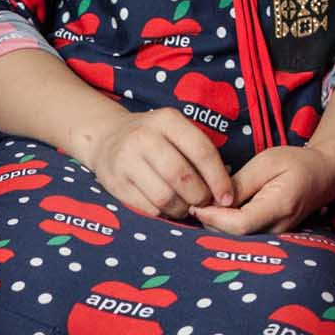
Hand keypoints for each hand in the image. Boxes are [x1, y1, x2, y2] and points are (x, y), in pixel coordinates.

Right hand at [84, 108, 235, 220]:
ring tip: (185, 207)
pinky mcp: (114, 183)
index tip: (227, 198)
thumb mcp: (176, 132)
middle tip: (203, 203)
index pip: (202, 152)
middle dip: (199, 197)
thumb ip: (200, 154)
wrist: (106, 137)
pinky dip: (162, 214)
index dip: (218, 179)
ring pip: (164, 197)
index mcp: (167, 121)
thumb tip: (225, 190)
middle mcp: (144, 137)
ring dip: (181, 209)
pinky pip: (147, 208)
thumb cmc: (154, 139)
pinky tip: (166, 209)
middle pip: (182, 177)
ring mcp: (126, 160)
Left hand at [193, 145, 334, 236]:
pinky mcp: (271, 238)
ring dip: (217, 226)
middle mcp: (279, 229)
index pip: (238, 225)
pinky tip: (221, 211)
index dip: (213, 218)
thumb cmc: (296, 163)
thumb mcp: (265, 163)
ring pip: (235, 240)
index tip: (196, 205)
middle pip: (233, 237)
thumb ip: (238, 185)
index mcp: (279, 207)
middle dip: (210, 222)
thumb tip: (212, 202)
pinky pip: (242, 238)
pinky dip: (226, 227)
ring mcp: (276, 237)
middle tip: (198, 202)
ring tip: (209, 204)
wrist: (324, 174)